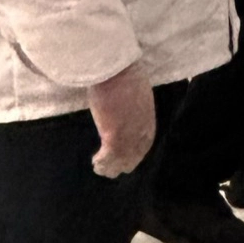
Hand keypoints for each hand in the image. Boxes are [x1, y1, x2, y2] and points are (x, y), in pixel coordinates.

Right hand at [88, 63, 155, 177]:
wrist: (116, 72)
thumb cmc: (124, 76)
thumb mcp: (138, 93)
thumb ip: (135, 105)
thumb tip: (127, 108)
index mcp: (148, 117)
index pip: (146, 139)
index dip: (137, 150)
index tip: (130, 157)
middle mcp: (142, 128)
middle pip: (137, 151)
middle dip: (126, 162)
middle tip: (115, 170)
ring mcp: (129, 133)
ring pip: (122, 157)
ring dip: (112, 165)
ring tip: (102, 170)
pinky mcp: (114, 135)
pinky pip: (109, 156)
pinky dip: (102, 162)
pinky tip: (95, 163)